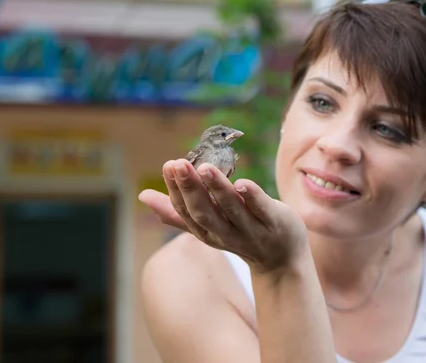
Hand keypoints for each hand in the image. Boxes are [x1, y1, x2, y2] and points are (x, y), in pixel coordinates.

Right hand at [139, 158, 308, 273]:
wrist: (283, 260)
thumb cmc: (241, 234)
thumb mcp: (208, 226)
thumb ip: (178, 213)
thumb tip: (143, 196)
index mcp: (207, 232)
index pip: (187, 211)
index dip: (176, 190)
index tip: (168, 166)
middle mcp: (227, 233)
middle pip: (205, 212)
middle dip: (190, 189)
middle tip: (178, 163)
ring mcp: (252, 230)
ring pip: (232, 210)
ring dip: (218, 189)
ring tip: (205, 168)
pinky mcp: (276, 223)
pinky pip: (263, 210)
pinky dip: (253, 198)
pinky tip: (243, 183)